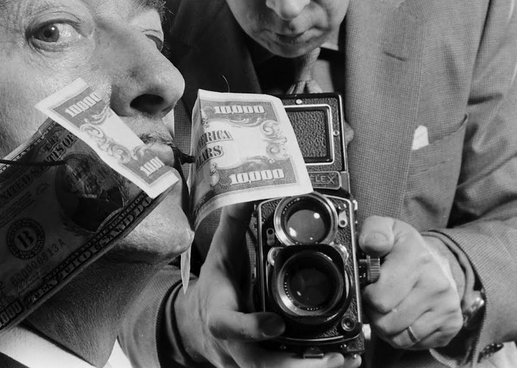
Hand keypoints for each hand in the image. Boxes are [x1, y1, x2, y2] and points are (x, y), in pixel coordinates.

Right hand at [173, 202, 360, 367]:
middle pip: (262, 365)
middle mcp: (236, 346)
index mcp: (221, 315)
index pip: (232, 326)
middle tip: (331, 357)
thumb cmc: (215, 286)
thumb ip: (234, 224)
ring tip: (345, 360)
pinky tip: (343, 362)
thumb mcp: (220, 253)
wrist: (197, 324)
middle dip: (296, 366)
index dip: (253, 328)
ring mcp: (250, 362)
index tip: (276, 324)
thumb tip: (245, 193)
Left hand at [359, 216, 463, 350]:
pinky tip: (403, 316)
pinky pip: (414, 344)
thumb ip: (374, 231)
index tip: (370, 285)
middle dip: (375, 312)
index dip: (367, 294)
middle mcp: (436, 285)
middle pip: (386, 322)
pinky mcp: (451, 326)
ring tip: (388, 307)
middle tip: (377, 297)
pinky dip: (403, 335)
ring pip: (399, 338)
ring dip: (386, 326)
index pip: (379, 298)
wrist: (438, 260)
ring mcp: (446, 308)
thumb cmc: (405, 248)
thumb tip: (371, 244)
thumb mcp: (387, 228)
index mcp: (416, 258)